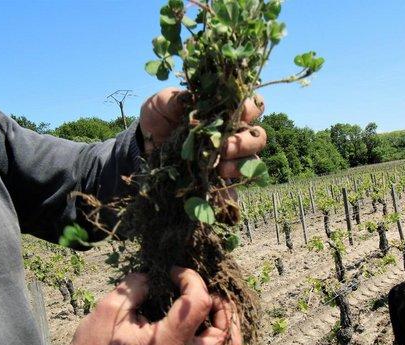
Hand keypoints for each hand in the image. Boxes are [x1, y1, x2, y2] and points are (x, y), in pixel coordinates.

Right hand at [52, 267, 241, 344]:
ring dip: (219, 321)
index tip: (173, 272)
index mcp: (166, 344)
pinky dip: (208, 331)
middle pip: (225, 334)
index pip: (199, 304)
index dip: (191, 279)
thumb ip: (136, 287)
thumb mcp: (110, 310)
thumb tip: (154, 276)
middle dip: (221, 306)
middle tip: (201, 289)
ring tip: (202, 301)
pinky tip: (190, 315)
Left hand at [139, 87, 266, 179]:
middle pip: (259, 137)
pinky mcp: (220, 179)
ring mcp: (229, 158)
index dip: (251, 108)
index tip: (234, 113)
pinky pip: (236, 186)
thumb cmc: (158, 119)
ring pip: (253, 161)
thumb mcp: (161, 104)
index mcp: (225, 111)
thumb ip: (174, 99)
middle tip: (224, 147)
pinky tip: (218, 180)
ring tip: (221, 168)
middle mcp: (233, 134)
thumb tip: (190, 98)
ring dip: (241, 164)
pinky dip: (232, 186)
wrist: (145, 148)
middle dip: (246, 142)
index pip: (253, 106)